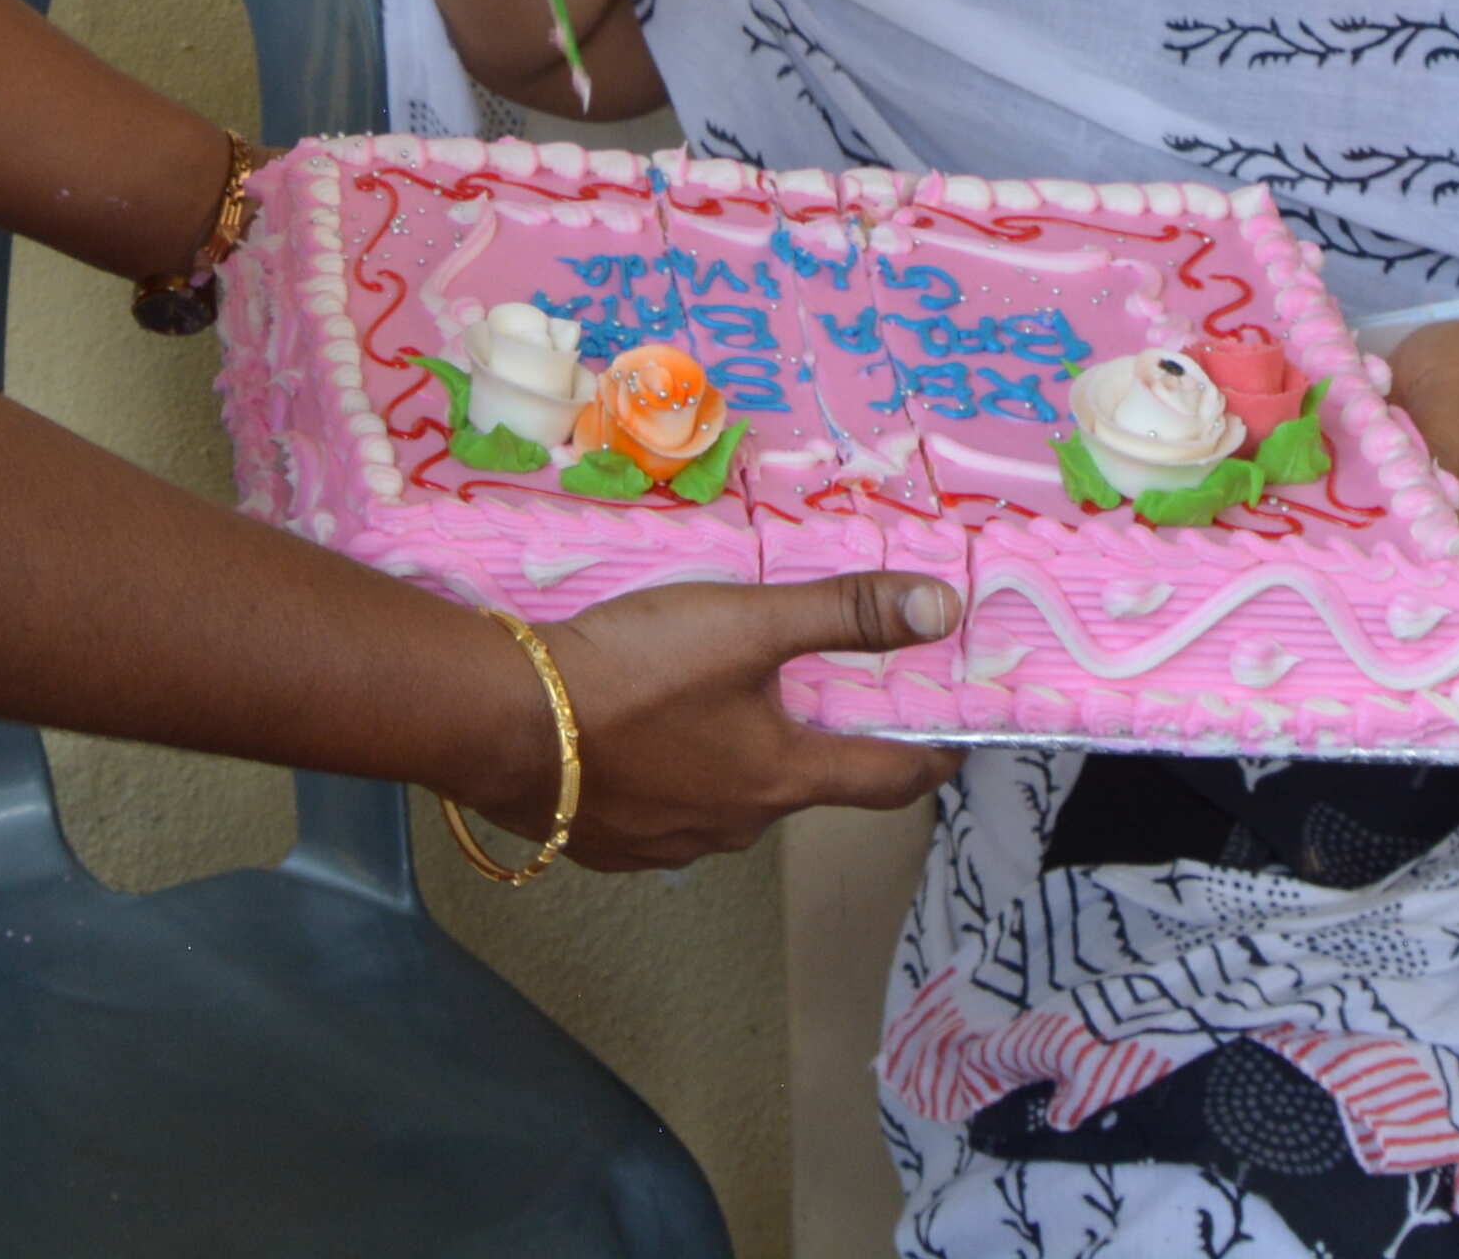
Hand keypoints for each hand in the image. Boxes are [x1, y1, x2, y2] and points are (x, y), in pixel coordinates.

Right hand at [526, 574, 960, 866]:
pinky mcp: (611, 847)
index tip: (955, 745)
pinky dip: (671, 777)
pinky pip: (664, 812)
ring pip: (728, 798)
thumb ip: (843, 613)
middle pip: (801, 784)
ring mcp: (670, 845)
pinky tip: (642, 737)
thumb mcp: (746, 622)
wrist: (503, 721)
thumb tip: (944, 611)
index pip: (888, 781)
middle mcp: (738, 826)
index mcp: (783, 778)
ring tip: (711, 701)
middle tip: (809, 689)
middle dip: (813, 741)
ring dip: (735, 758)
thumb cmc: (634, 670)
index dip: (930, 760)